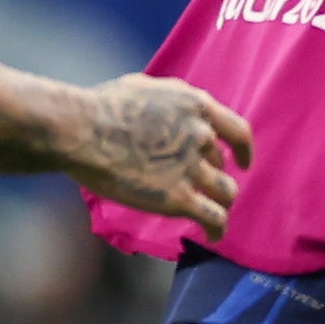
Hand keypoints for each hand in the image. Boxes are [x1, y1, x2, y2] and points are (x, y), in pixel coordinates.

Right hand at [66, 75, 256, 229]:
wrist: (80, 131)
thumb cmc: (101, 106)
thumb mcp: (146, 87)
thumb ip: (170, 101)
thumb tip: (177, 110)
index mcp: (197, 107)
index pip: (237, 131)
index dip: (243, 150)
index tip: (243, 162)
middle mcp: (202, 136)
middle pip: (221, 165)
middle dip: (213, 176)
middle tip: (201, 188)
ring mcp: (192, 168)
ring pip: (225, 192)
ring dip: (221, 204)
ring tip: (213, 214)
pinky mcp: (178, 197)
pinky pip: (212, 217)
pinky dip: (217, 228)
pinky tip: (213, 236)